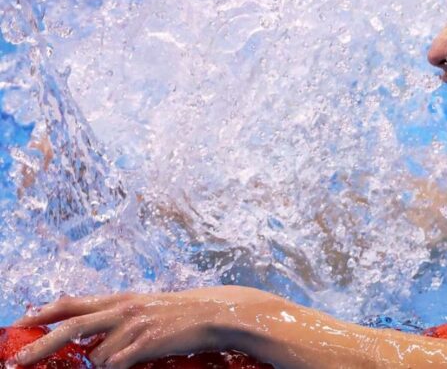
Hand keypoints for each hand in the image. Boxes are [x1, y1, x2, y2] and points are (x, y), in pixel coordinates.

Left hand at [12, 285, 288, 368]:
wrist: (213, 314)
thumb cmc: (179, 315)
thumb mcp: (145, 308)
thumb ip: (117, 316)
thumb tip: (92, 333)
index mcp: (120, 299)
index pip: (73, 303)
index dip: (44, 312)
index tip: (21, 323)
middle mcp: (123, 308)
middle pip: (71, 326)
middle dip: (40, 345)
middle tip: (17, 362)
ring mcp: (134, 325)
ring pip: (97, 354)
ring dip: (103, 363)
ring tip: (128, 357)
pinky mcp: (146, 342)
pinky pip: (118, 363)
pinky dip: (118, 366)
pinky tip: (132, 361)